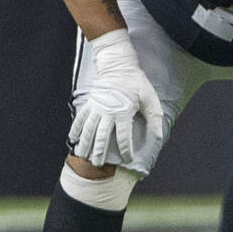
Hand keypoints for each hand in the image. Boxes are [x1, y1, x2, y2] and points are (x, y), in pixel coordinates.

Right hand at [69, 29, 163, 166]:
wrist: (118, 66)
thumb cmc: (136, 82)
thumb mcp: (150, 98)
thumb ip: (154, 118)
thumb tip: (159, 136)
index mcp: (123, 113)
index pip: (124, 137)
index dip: (126, 150)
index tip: (128, 159)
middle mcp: (107, 113)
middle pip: (102, 137)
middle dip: (100, 152)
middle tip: (99, 165)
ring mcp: (96, 108)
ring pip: (89, 130)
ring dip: (86, 144)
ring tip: (84, 157)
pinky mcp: (89, 103)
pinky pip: (81, 119)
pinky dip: (76, 129)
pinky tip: (73, 140)